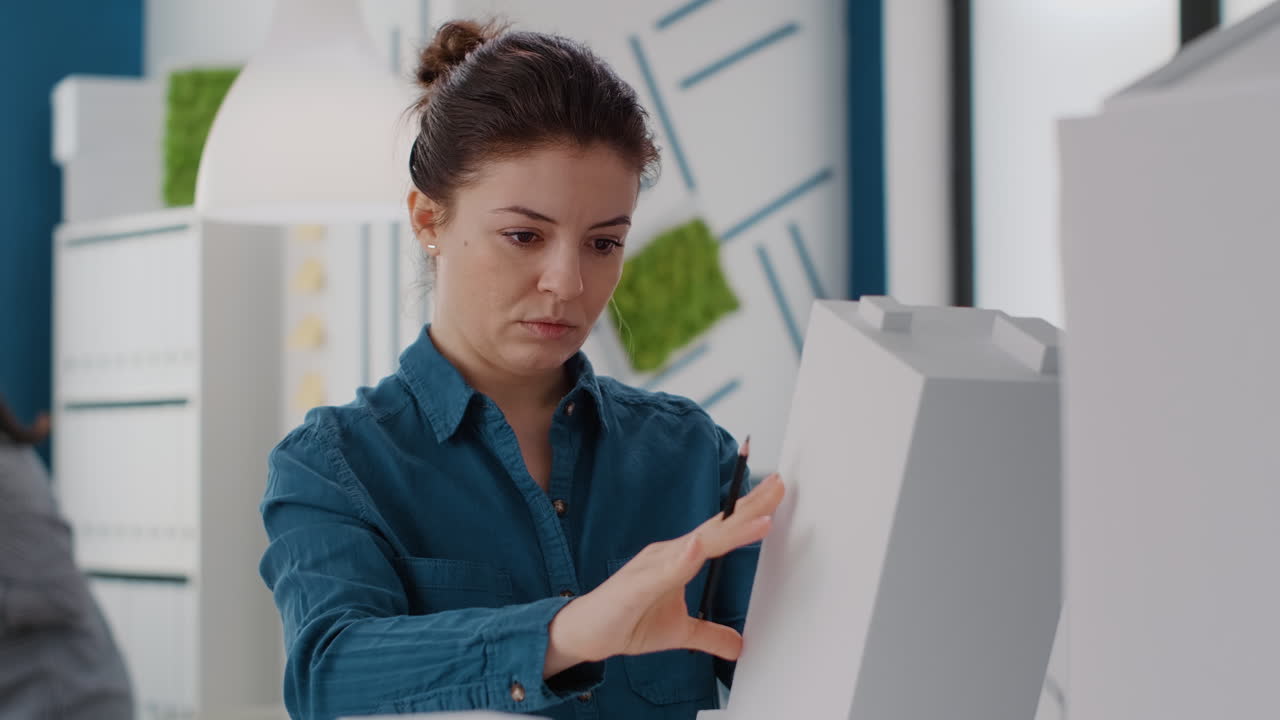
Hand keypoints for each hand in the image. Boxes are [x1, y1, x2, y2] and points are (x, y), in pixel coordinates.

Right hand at [545, 473, 784, 674]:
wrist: (584, 632)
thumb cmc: (626, 620)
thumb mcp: (680, 633)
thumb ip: (709, 635)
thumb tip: (738, 646)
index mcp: (680, 558)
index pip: (722, 532)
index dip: (749, 513)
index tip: (775, 493)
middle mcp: (669, 553)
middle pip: (717, 527)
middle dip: (749, 506)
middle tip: (779, 484)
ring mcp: (652, 566)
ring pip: (697, 544)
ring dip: (729, 530)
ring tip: (759, 517)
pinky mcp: (636, 585)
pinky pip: (663, 571)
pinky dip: (681, 558)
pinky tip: (697, 547)